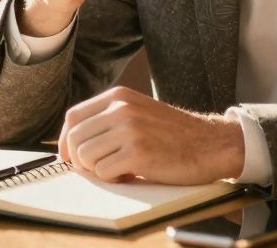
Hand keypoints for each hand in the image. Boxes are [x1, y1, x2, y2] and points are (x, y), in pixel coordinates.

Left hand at [58, 87, 244, 183]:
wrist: (210, 143)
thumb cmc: (174, 134)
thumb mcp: (138, 111)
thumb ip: (110, 118)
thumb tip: (75, 141)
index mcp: (119, 96)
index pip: (73, 116)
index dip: (66, 140)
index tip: (70, 156)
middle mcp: (121, 108)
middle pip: (75, 138)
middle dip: (80, 160)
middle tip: (98, 168)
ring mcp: (129, 130)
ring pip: (86, 157)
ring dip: (98, 170)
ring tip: (119, 169)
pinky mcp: (138, 153)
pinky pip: (103, 172)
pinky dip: (113, 179)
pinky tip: (130, 174)